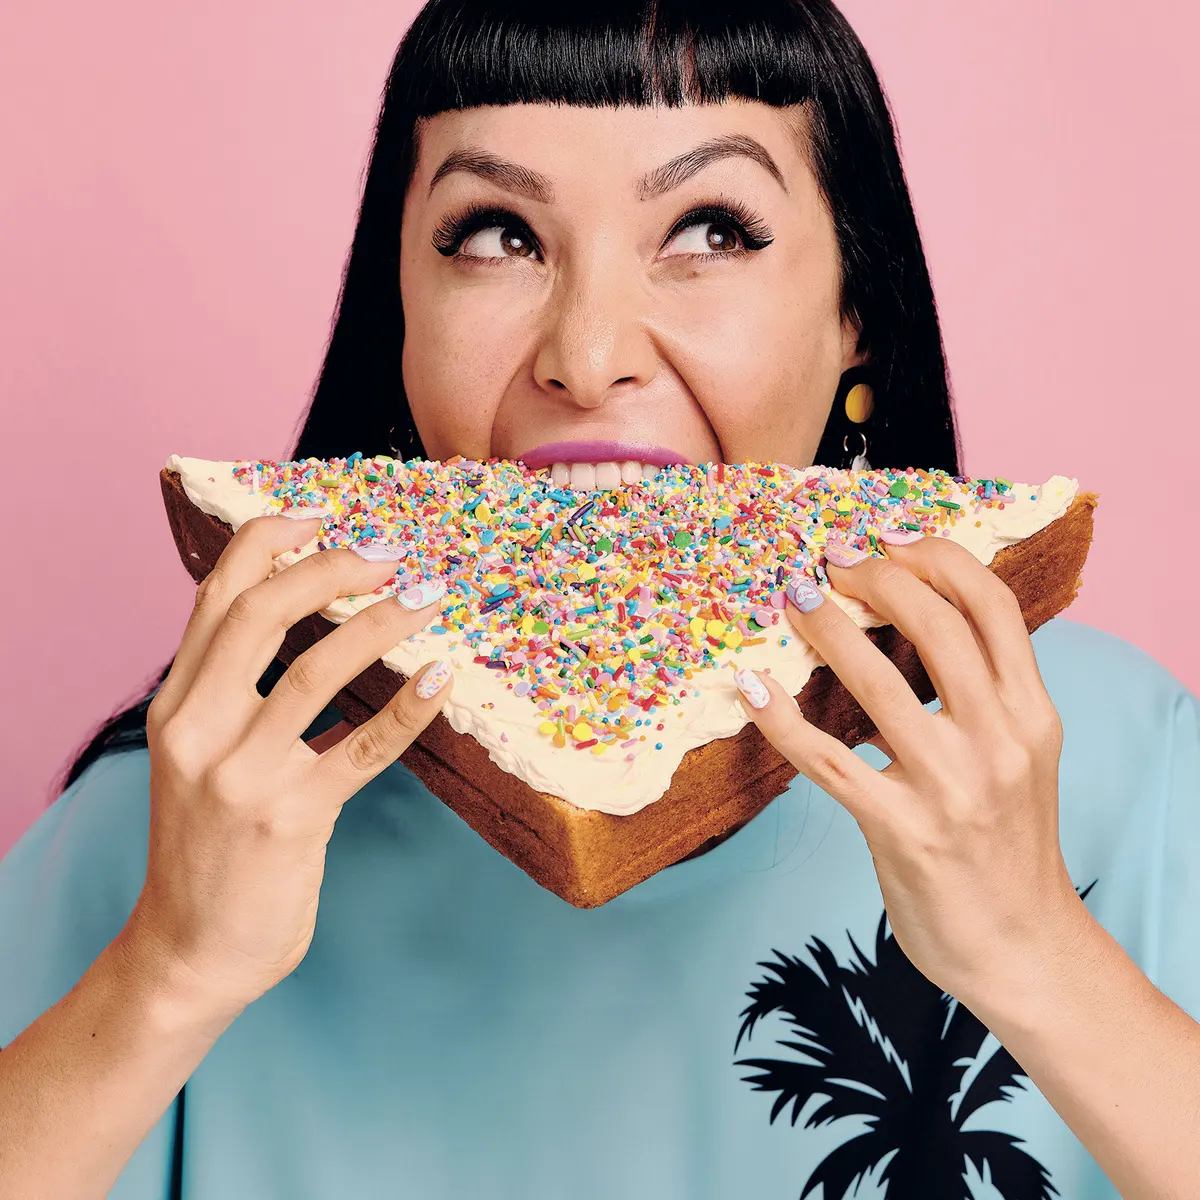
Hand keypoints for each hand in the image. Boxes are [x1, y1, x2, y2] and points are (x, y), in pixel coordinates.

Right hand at [127, 513, 453, 1017]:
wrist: (188, 952)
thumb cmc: (208, 847)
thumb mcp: (200, 758)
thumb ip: (235, 694)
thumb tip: (308, 624)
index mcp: (176, 705)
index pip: (216, 596)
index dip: (268, 541)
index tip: (318, 514)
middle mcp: (199, 729)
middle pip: (261, 612)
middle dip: (330, 567)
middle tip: (389, 553)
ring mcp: (242, 775)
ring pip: (317, 668)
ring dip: (380, 621)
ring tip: (427, 596)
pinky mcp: (293, 817)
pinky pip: (363, 746)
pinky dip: (408, 708)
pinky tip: (442, 677)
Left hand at [733, 535, 1091, 1006]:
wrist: (1021, 949)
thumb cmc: (1008, 846)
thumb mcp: (1021, 757)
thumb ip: (983, 694)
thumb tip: (911, 624)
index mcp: (1033, 715)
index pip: (993, 605)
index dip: (936, 557)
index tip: (889, 541)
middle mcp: (1000, 741)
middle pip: (937, 623)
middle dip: (876, 577)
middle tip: (830, 563)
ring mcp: (951, 788)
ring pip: (875, 682)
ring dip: (824, 628)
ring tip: (792, 600)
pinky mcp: (901, 830)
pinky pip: (827, 760)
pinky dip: (782, 719)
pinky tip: (753, 688)